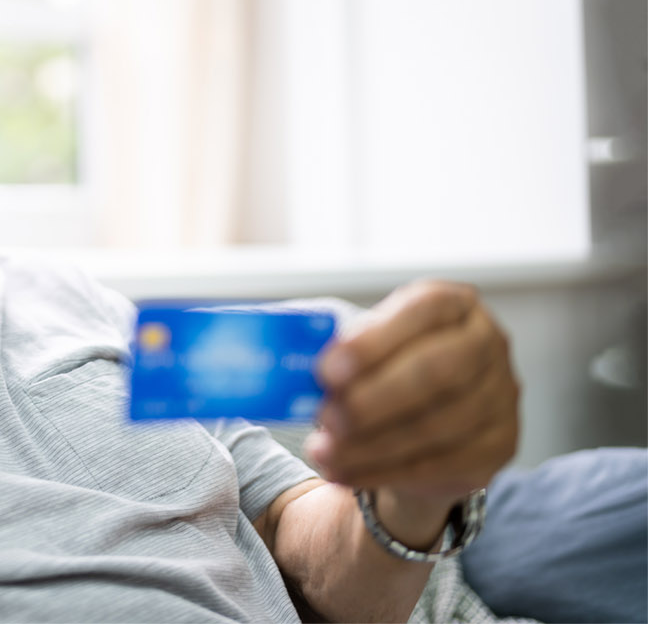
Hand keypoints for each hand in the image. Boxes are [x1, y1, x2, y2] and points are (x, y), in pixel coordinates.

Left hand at [305, 279, 519, 506]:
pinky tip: (343, 472)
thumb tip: (275, 361)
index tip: (327, 370)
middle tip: (325, 418)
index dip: (375, 340)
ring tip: (322, 452)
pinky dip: (382, 471)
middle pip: (438, 372)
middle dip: (374, 399)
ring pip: (437, 426)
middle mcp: (487, 343)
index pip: (424, 310)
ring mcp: (501, 397)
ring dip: (370, 444)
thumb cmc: (380, 371)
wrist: (420, 426)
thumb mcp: (358, 346)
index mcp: (452, 304)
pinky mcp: (498, 447)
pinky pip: (439, 464)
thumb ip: (329, 346)